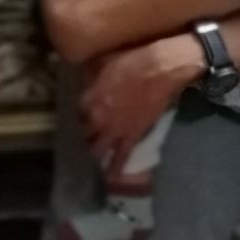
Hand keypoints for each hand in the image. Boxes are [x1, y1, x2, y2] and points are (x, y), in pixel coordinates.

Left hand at [80, 34, 203, 169]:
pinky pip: (122, 155)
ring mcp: (115, 129)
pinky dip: (116, 168)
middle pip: (83, 131)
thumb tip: (86, 77)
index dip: (79, 112)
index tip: (80, 113)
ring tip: (87, 162)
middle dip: (81, 135)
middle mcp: (98, 117)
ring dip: (92, 153)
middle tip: (79, 138)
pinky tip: (110, 178)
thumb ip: (93, 74)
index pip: (77, 110)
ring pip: (97, 147)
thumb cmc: (135, 60)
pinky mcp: (133, 136)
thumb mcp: (106, 61)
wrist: (162, 69)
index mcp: (90, 97)